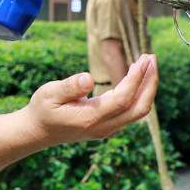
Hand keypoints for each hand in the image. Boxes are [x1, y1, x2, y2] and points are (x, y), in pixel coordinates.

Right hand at [20, 54, 157, 146]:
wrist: (38, 131)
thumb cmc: (43, 109)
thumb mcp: (49, 93)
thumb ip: (69, 86)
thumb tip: (88, 77)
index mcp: (91, 118)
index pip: (123, 99)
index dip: (135, 79)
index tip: (142, 60)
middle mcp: (104, 127)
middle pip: (139, 108)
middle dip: (150, 83)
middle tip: (152, 58)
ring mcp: (107, 128)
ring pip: (137, 111)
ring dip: (147, 88)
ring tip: (148, 63)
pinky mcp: (107, 126)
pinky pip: (131, 111)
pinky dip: (138, 93)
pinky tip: (136, 77)